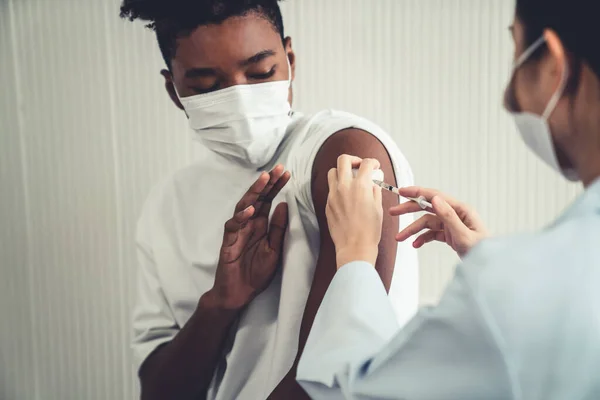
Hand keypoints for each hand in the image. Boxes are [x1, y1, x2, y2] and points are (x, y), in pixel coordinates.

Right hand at [209, 165, 290, 309]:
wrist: (239, 293)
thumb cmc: (256, 273)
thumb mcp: (274, 249)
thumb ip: (278, 228)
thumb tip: (284, 204)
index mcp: (260, 224)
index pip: (269, 200)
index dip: (277, 186)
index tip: (287, 173)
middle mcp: (249, 224)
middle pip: (257, 198)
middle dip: (267, 183)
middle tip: (278, 168)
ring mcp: (237, 231)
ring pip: (244, 206)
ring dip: (254, 193)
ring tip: (264, 180)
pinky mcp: (228, 242)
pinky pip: (233, 226)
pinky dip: (242, 217)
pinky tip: (251, 210)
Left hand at [326, 155, 382, 268]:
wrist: (354, 247)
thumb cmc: (369, 231)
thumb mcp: (378, 208)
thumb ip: (374, 191)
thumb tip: (373, 184)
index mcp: (360, 186)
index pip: (365, 163)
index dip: (372, 162)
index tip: (374, 166)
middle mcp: (344, 187)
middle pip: (343, 160)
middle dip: (353, 159)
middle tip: (359, 166)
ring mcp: (333, 195)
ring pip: (332, 172)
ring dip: (341, 172)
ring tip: (350, 179)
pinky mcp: (327, 204)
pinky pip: (330, 189)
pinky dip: (338, 187)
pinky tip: (345, 196)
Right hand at [390, 187, 487, 257]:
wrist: (489, 267)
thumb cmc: (482, 251)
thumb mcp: (463, 235)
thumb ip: (448, 216)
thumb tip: (435, 199)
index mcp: (460, 210)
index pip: (435, 196)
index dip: (417, 193)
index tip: (402, 191)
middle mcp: (455, 214)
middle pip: (428, 208)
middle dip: (410, 210)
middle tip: (394, 212)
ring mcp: (452, 225)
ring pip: (427, 223)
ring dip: (413, 230)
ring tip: (400, 238)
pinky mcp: (450, 235)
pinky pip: (432, 233)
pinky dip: (423, 238)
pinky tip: (416, 244)